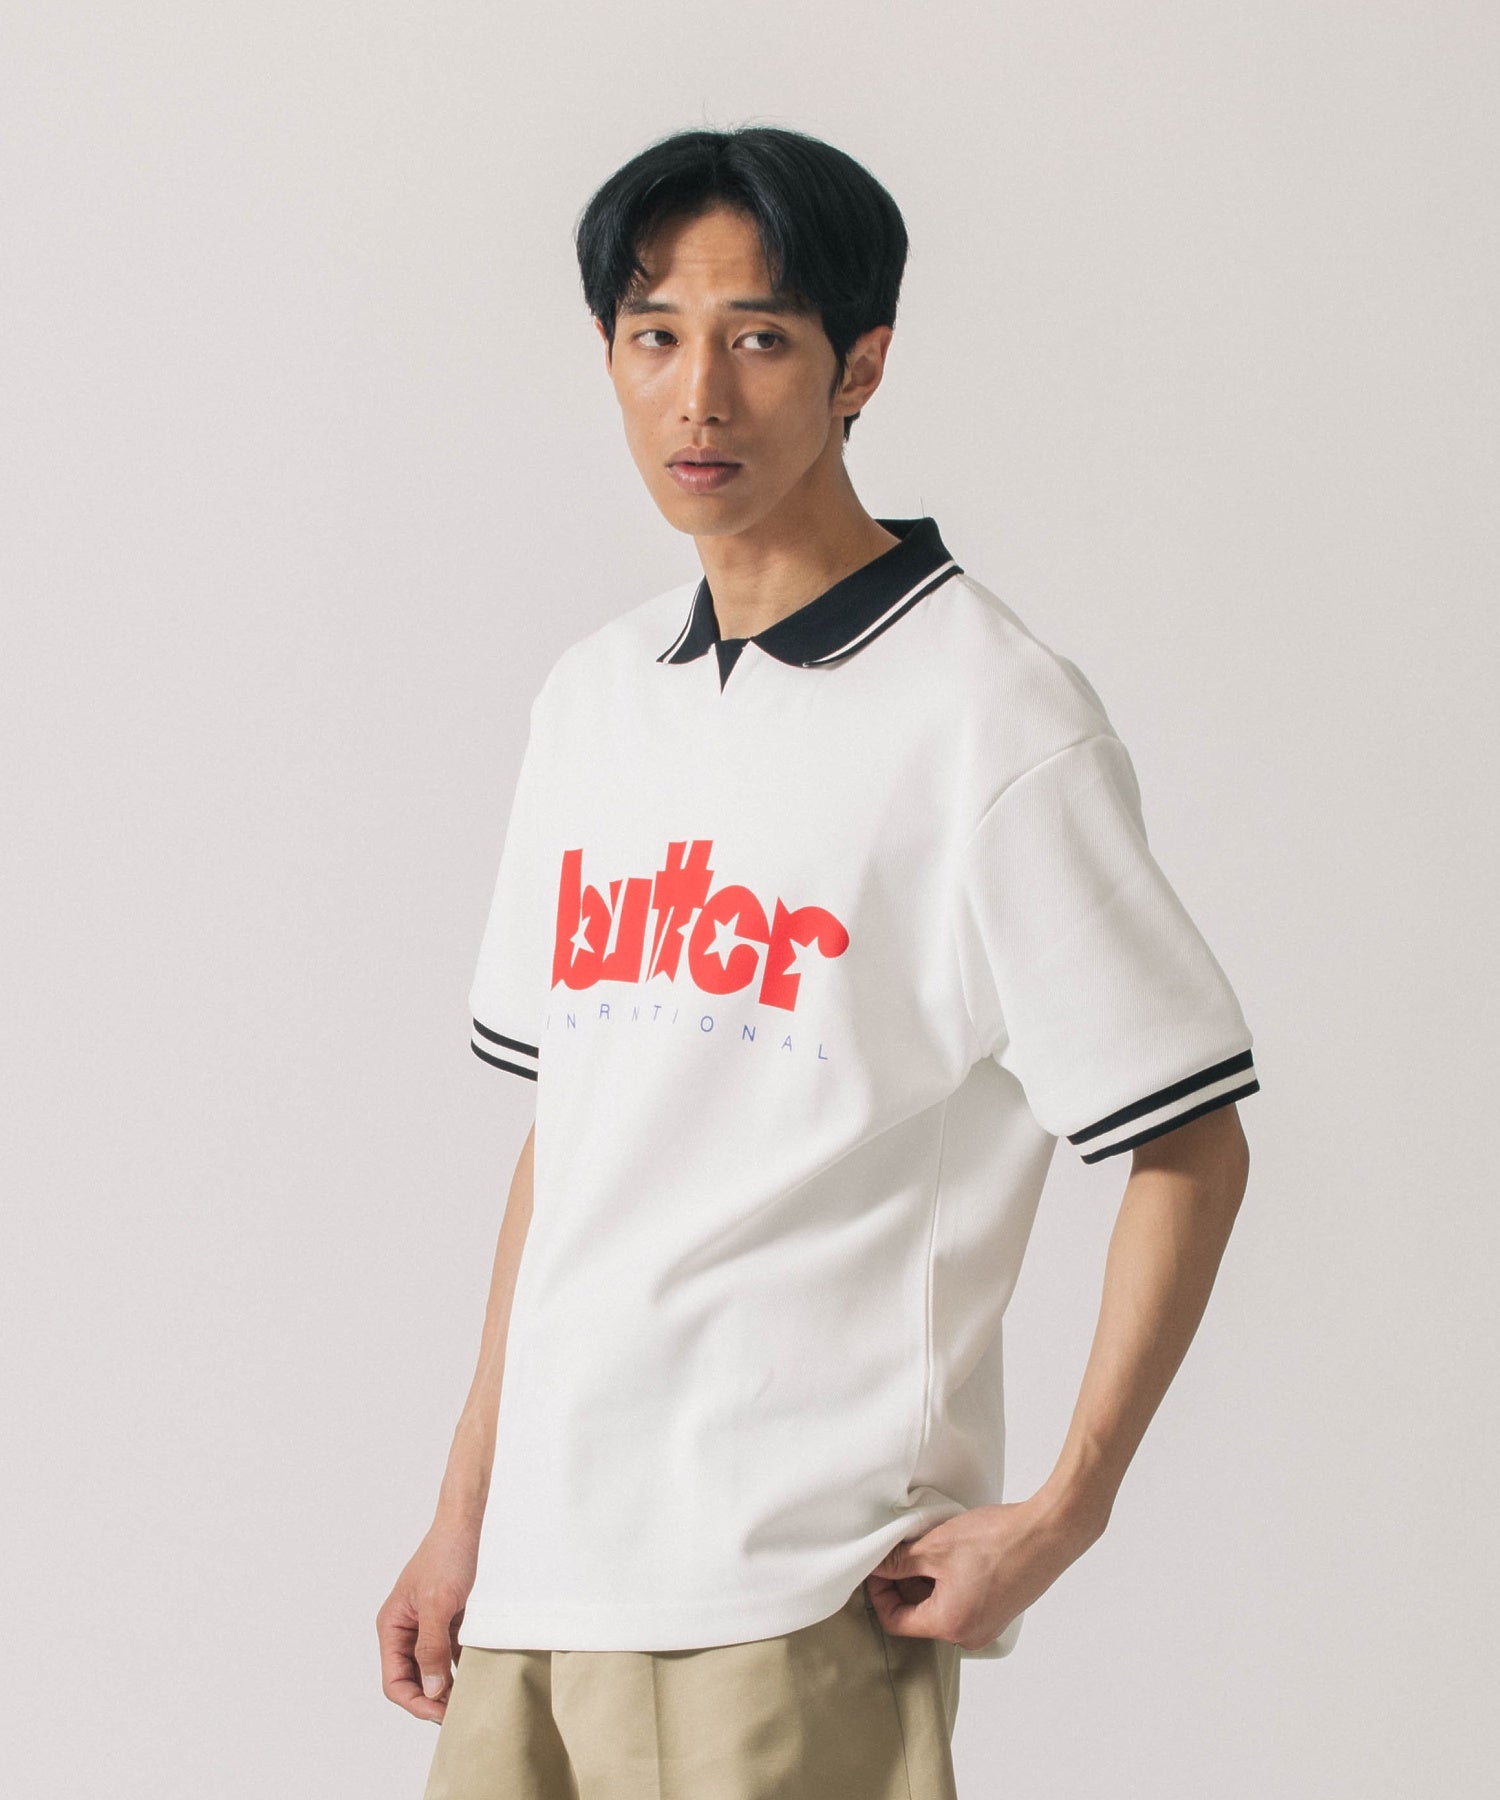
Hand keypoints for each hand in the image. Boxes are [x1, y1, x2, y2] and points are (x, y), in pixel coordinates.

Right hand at [376, 1518, 480, 1723]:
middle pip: (413, 1680)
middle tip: (458, 1711)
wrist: (471, 1522)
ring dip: (449, 1685)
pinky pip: (452, 1654)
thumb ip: (431, 1647)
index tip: (441, 1712)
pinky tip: (479, 1674)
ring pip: (434, 1669)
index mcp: (393, 1626)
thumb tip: (431, 1689)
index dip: (415, 1702)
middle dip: (432, 1698)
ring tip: (470, 1697)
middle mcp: (407, 1630)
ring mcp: (429, 1626)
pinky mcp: (450, 1620)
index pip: (395, 1681)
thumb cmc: (449, 1555)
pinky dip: (463, 1667)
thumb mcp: (438, 1603)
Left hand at [866, 1495, 1101, 1651]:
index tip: (876, 1567)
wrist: (1047, 1533)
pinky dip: (950, 1582)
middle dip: (904, 1584)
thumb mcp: (935, 1547)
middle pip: (919, 1616)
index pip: (896, 1622)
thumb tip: (877, 1567)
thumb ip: (899, 1561)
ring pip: (941, 1608)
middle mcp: (968, 1636)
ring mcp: (988, 1626)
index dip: (879, 1593)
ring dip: (928, 1581)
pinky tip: (953, 1554)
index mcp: (949, 1626)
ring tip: (928, 1547)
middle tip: (901, 1550)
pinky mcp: (1000, 1612)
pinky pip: (963, 1603)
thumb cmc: (995, 1541)